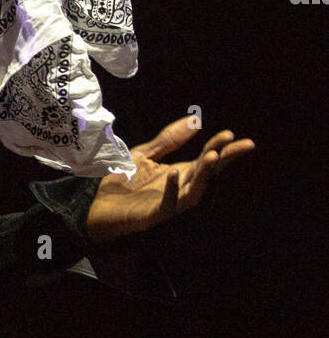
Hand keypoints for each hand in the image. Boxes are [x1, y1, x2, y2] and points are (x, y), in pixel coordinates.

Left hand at [84, 116, 255, 242]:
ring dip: (204, 174)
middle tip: (242, 145)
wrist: (96, 203)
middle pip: (208, 175)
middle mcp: (179, 189)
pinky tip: (174, 173)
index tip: (230, 134)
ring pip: (193, 192)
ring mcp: (168, 204)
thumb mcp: (146, 154)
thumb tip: (195, 121)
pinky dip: (172, 190)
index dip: (219, 147)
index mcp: (180, 174)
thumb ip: (169, 139)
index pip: (206, 160)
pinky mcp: (152, 215)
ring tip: (213, 155)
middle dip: (224, 159)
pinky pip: (167, 204)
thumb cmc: (122, 181)